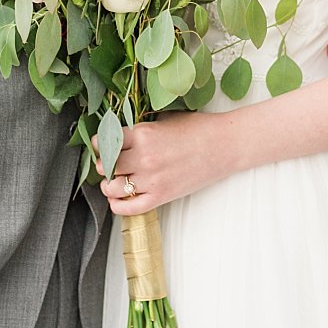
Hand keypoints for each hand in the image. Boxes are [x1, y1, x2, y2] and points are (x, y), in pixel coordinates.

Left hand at [100, 110, 238, 215]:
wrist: (226, 145)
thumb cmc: (200, 129)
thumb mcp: (166, 120)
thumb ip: (142, 129)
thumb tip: (120, 136)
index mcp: (143, 134)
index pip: (106, 142)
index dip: (101, 144)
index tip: (102, 145)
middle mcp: (143, 158)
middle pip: (105, 166)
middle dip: (104, 164)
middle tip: (109, 163)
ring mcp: (151, 179)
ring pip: (112, 188)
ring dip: (109, 184)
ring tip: (115, 180)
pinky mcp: (161, 196)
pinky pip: (128, 207)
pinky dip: (117, 205)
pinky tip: (118, 198)